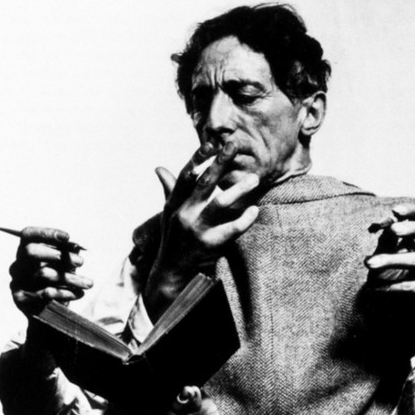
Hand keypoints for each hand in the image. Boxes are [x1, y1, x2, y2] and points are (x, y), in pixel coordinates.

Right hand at [8, 226, 92, 313]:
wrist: (49, 313)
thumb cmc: (59, 281)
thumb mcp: (64, 265)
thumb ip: (67, 253)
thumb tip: (77, 246)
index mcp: (26, 251)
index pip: (28, 234)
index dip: (47, 233)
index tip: (67, 237)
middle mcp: (18, 264)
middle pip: (30, 251)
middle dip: (57, 254)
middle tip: (80, 262)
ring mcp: (17, 281)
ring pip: (44, 274)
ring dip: (71, 278)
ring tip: (89, 283)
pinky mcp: (21, 298)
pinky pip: (46, 293)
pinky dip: (66, 293)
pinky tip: (80, 293)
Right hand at [144, 141, 259, 319]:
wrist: (173, 272)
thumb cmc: (174, 237)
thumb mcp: (169, 213)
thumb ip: (170, 189)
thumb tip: (159, 168)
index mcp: (175, 203)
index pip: (186, 175)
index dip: (198, 158)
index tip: (212, 142)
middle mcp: (184, 214)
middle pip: (204, 183)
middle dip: (219, 163)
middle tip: (234, 145)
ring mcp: (197, 230)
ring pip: (220, 203)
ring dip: (239, 189)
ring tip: (254, 178)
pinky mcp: (210, 245)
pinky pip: (232, 229)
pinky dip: (245, 219)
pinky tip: (255, 209)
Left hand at [365, 204, 414, 306]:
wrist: (401, 301)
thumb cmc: (394, 269)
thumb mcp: (388, 250)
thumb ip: (387, 238)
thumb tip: (385, 222)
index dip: (411, 211)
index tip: (394, 210)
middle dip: (412, 229)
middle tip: (392, 229)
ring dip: (391, 259)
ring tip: (369, 263)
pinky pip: (409, 285)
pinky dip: (389, 285)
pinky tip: (373, 287)